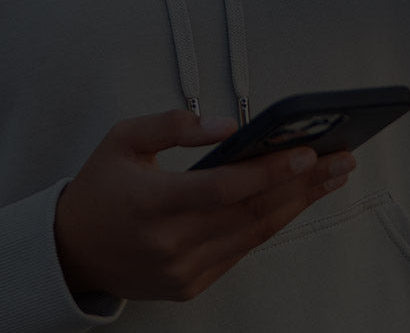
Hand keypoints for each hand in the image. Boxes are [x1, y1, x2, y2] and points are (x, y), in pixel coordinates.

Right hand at [54, 109, 355, 300]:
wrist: (71, 251)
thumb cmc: (99, 190)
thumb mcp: (122, 139)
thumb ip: (172, 124)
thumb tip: (229, 126)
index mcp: (151, 202)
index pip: (222, 188)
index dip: (268, 171)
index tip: (306, 153)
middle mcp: (168, 243)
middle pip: (250, 213)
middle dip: (301, 185)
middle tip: (339, 162)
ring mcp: (182, 270)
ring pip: (253, 235)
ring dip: (296, 206)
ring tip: (328, 180)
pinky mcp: (190, 286)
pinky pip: (239, 253)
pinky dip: (269, 226)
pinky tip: (293, 203)